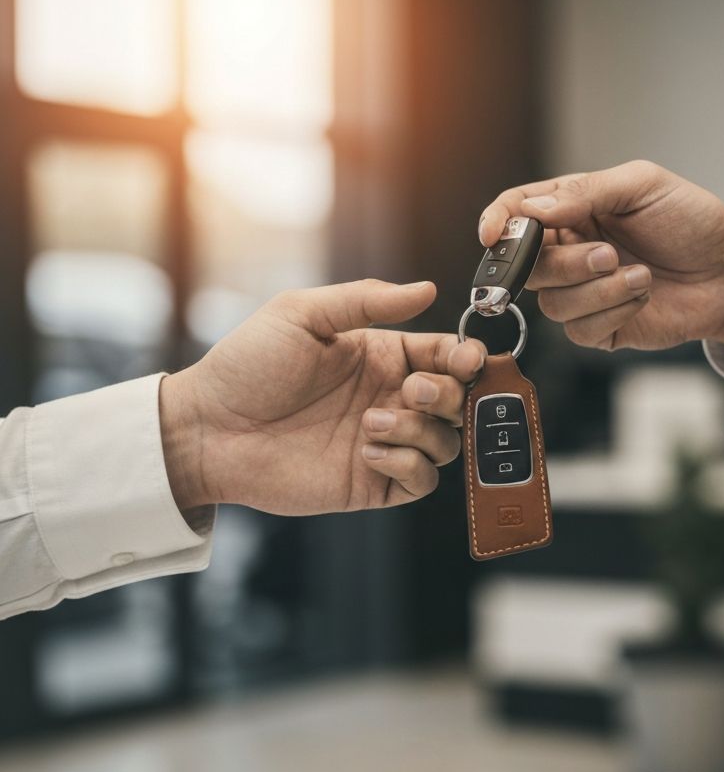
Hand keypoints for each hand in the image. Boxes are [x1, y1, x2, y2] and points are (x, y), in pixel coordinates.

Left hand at [159, 280, 485, 513]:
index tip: (466, 359)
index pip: (445, 355)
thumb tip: (426, 289)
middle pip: (456, 400)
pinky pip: (422, 481)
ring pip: (446, 442)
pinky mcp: (373, 482)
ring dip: (421, 430)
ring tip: (371, 424)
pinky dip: (409, 465)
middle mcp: (389, 399)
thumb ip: (366, 299)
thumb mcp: (302, 314)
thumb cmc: (247, 366)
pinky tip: (369, 451)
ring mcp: (384, 443)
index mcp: (380, 357)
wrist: (210, 430)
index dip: (465, 357)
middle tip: (411, 391)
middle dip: (448, 394)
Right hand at [479, 160, 723, 351]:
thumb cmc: (692, 222)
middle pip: (526, 266)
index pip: (515, 213)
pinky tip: (642, 296)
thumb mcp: (642, 185)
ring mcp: (581, 293)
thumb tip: (533, 208)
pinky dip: (614, 312)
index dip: (497, 222)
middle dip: (564, 263)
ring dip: (598, 290)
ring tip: (639, 274)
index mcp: (571, 209)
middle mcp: (569, 251)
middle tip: (607, 253)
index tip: (493, 234)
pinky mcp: (598, 328)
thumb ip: (585, 191)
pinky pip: (580, 330)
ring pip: (552, 302)